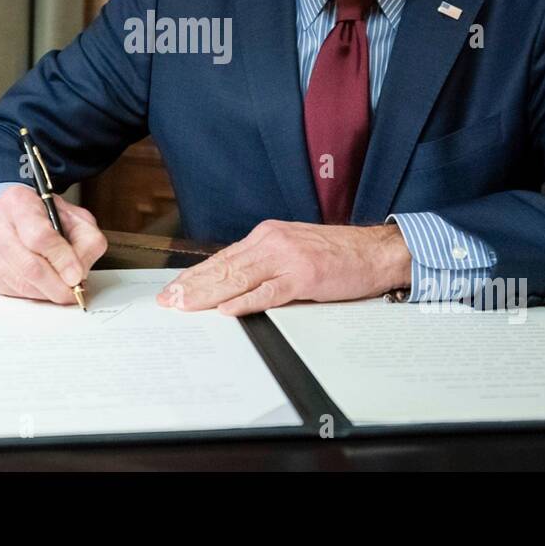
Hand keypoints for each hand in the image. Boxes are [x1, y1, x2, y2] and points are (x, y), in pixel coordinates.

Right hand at [0, 184, 107, 304]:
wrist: (14, 216)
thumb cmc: (45, 216)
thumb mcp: (75, 217)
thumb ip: (86, 241)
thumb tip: (79, 273)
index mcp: (19, 201)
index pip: (40, 236)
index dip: (62, 260)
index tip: (76, 276)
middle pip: (29, 265)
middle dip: (57, 285)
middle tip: (74, 291)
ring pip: (21, 282)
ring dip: (47, 292)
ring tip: (62, 288)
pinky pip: (13, 291)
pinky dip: (35, 294)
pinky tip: (44, 285)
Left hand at [156, 219, 411, 315]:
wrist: (376, 250)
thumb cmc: (338, 254)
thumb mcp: (294, 250)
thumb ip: (265, 264)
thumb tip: (232, 284)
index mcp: (268, 236)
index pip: (222, 258)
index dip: (195, 276)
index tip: (174, 290)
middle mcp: (272, 242)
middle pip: (224, 267)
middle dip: (192, 286)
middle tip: (168, 301)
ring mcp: (288, 259)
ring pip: (239, 278)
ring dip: (208, 294)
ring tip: (186, 306)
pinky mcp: (305, 276)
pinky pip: (269, 292)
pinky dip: (246, 301)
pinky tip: (227, 309)